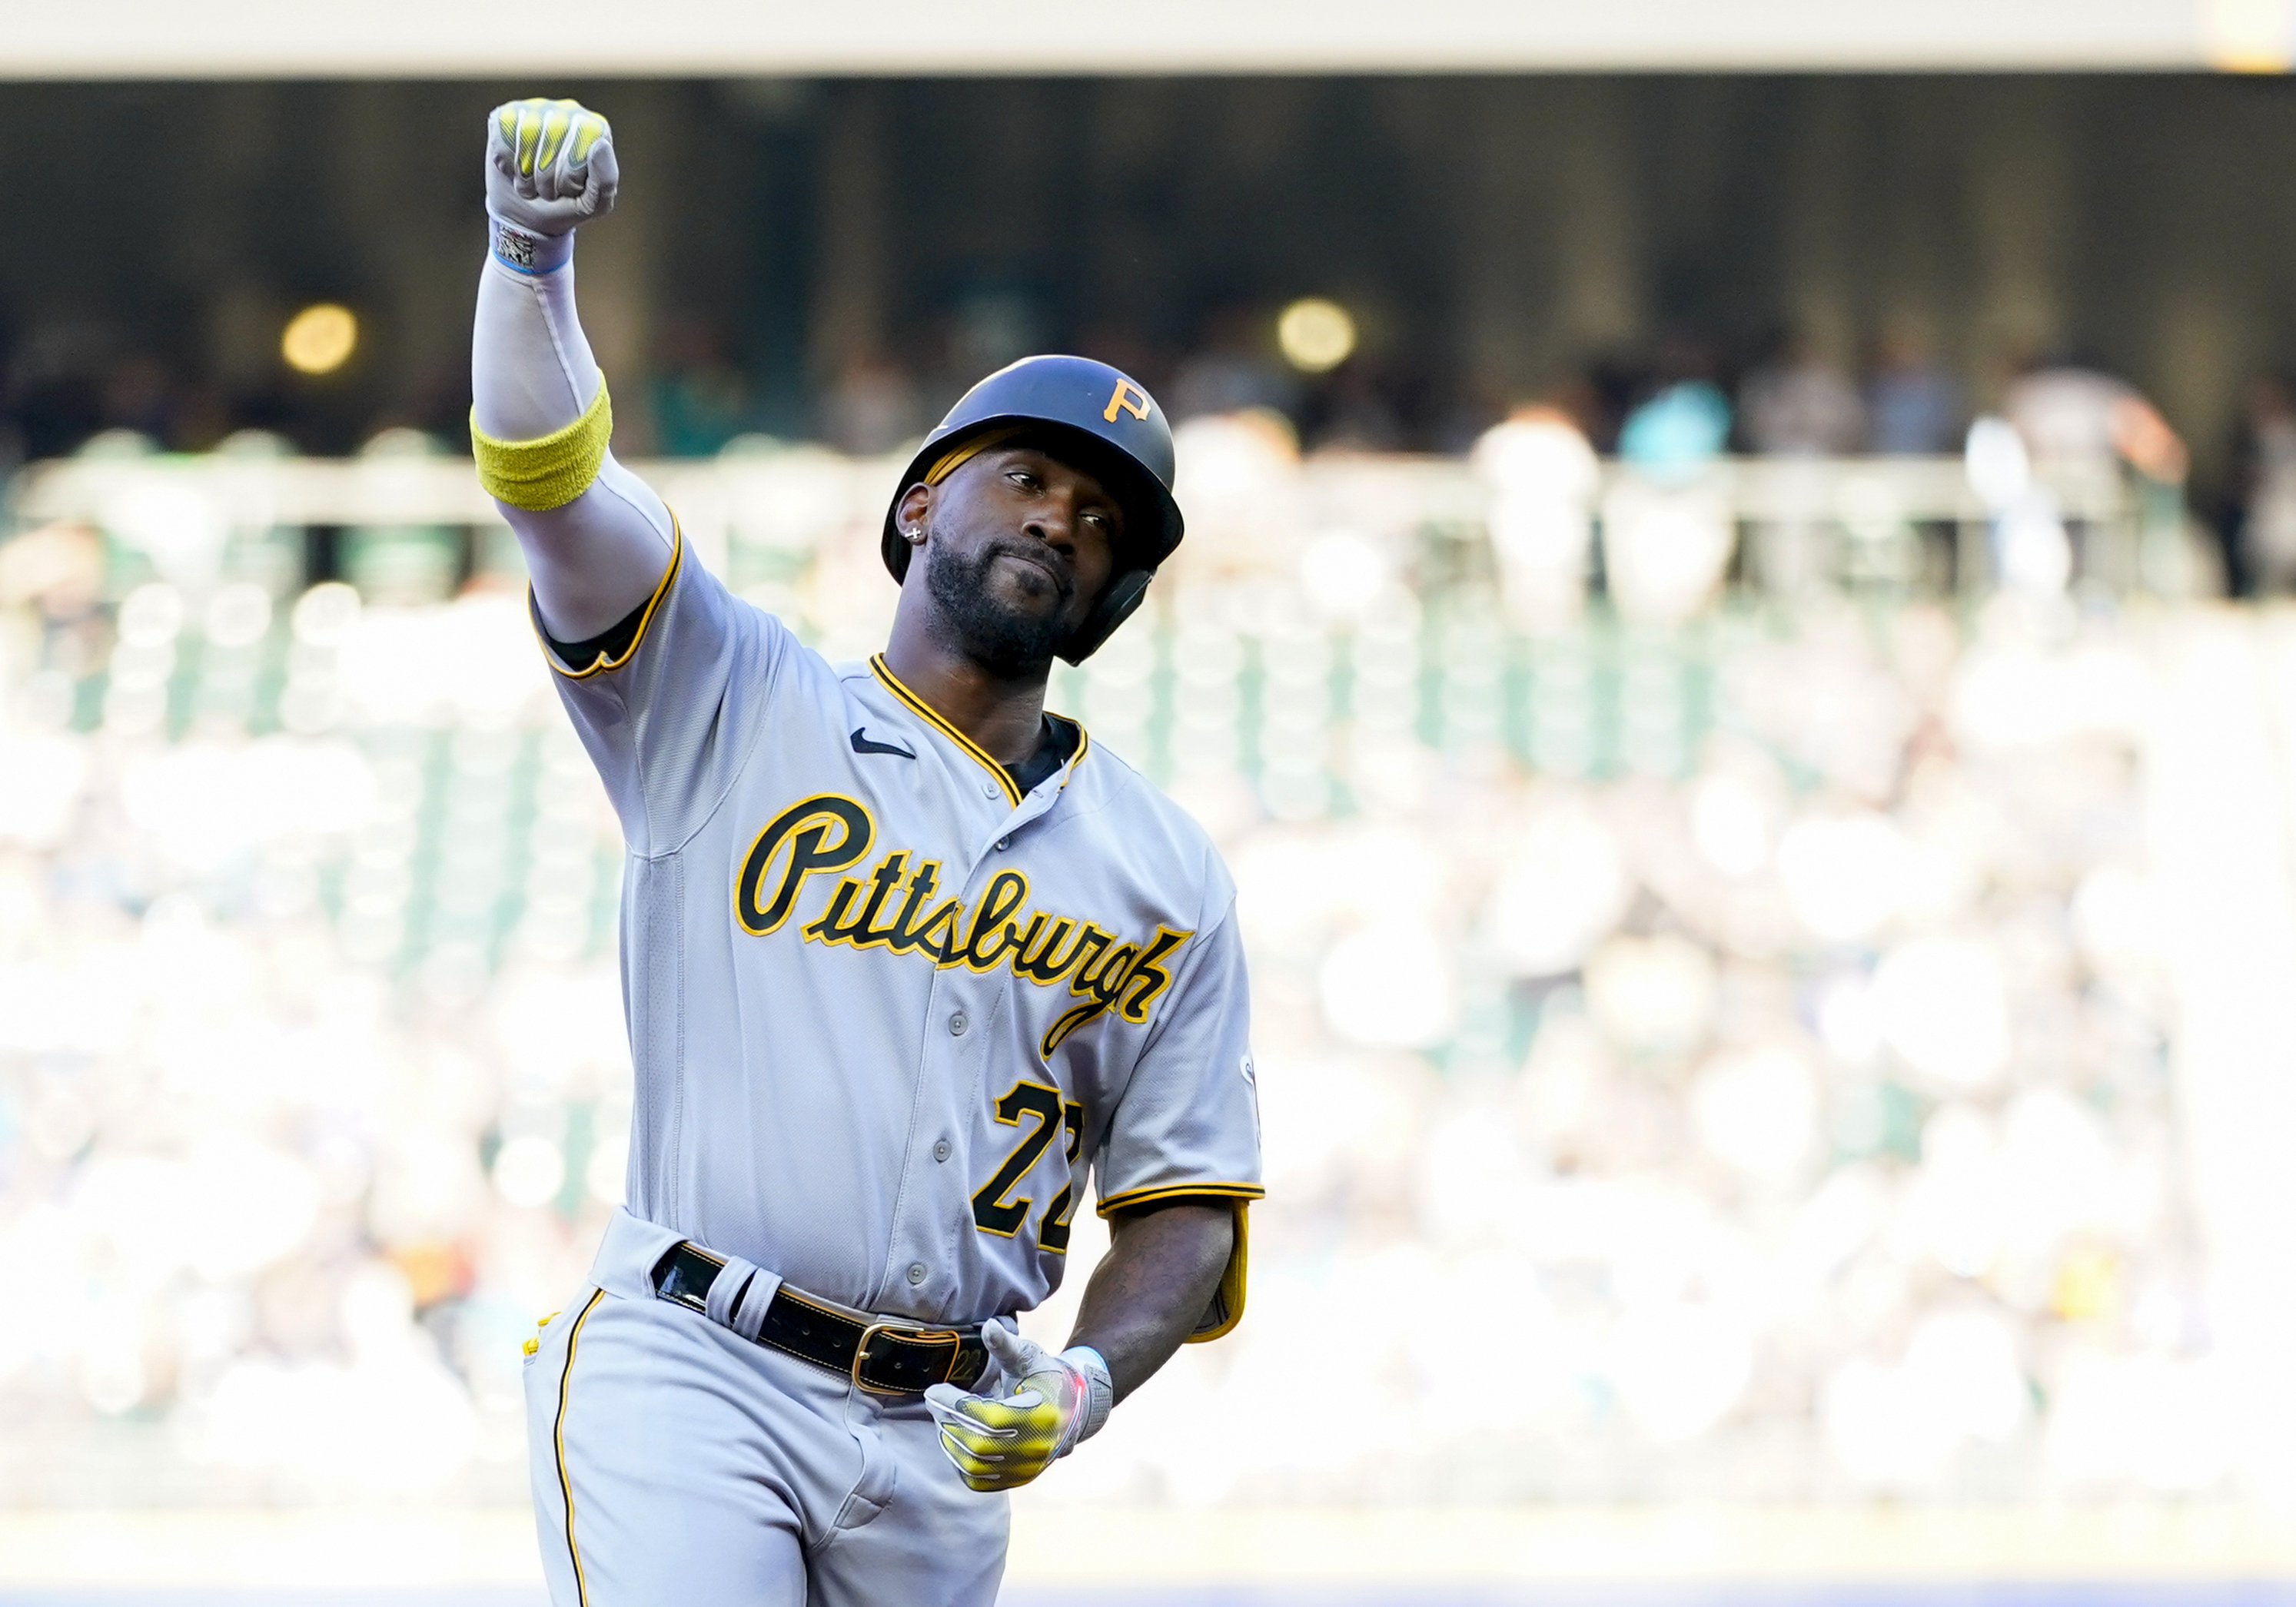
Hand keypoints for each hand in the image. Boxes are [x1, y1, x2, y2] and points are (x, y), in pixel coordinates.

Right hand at [485, 98, 617, 236]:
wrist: (526, 212)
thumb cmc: (565, 205)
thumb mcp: (593, 204)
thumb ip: (605, 179)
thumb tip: (600, 144)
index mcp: (596, 130)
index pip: (584, 142)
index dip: (569, 176)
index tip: (567, 191)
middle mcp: (570, 111)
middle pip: (555, 132)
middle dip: (546, 176)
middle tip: (546, 191)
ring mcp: (538, 109)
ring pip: (528, 131)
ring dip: (524, 171)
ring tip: (530, 183)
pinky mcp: (508, 114)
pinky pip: (504, 130)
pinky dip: (505, 161)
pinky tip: (513, 169)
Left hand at [924, 1326, 1107, 1491]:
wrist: (1074, 1409)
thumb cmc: (1046, 1377)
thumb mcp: (1030, 1356)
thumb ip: (1007, 1345)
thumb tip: (988, 1326)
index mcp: (1043, 1415)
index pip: (990, 1418)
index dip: (958, 1405)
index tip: (934, 1390)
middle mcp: (1038, 1447)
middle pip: (979, 1444)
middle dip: (949, 1422)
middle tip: (933, 1402)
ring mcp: (1028, 1467)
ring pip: (976, 1466)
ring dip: (950, 1442)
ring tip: (942, 1418)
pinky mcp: (1017, 1478)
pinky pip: (979, 1480)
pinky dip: (959, 1462)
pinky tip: (953, 1439)